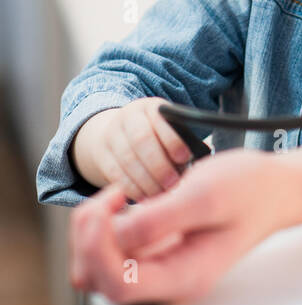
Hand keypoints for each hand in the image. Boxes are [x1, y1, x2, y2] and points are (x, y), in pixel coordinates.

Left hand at [69, 112, 301, 304]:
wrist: (278, 187)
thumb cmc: (252, 189)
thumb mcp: (205, 194)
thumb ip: (160, 218)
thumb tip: (116, 233)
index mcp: (183, 276)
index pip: (115, 282)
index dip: (98, 245)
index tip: (109, 203)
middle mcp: (169, 281)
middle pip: (99, 280)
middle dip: (90, 237)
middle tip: (110, 196)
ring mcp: (163, 268)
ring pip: (100, 268)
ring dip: (94, 233)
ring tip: (114, 197)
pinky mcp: (160, 252)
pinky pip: (114, 252)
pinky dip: (107, 227)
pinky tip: (123, 201)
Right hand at [71, 98, 193, 199]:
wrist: (119, 133)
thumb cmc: (158, 136)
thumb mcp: (169, 129)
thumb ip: (182, 141)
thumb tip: (197, 161)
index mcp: (150, 107)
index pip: (160, 120)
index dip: (172, 140)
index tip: (185, 158)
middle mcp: (128, 117)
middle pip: (141, 141)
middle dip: (159, 165)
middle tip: (173, 183)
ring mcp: (111, 136)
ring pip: (127, 160)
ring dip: (146, 181)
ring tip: (162, 194)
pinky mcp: (102, 156)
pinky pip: (116, 174)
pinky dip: (132, 189)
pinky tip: (145, 197)